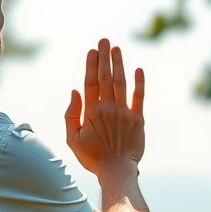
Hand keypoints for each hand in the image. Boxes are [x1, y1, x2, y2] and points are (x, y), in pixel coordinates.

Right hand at [65, 39, 144, 176]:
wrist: (116, 171)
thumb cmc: (92, 157)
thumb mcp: (72, 139)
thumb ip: (71, 114)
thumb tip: (74, 91)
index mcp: (91, 112)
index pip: (90, 82)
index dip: (91, 64)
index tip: (92, 50)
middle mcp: (108, 108)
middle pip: (105, 77)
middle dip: (104, 57)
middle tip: (104, 40)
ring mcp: (124, 113)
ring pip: (121, 83)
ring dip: (119, 64)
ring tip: (116, 49)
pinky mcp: (138, 120)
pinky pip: (139, 97)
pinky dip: (139, 83)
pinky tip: (138, 69)